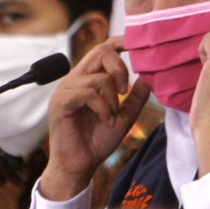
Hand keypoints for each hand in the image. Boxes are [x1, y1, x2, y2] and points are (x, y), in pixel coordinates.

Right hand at [38, 36, 150, 201]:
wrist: (79, 166)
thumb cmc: (97, 141)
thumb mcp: (124, 117)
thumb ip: (135, 98)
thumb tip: (149, 77)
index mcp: (87, 78)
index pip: (102, 48)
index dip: (120, 42)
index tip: (136, 45)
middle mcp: (75, 79)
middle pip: (100, 52)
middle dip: (120, 69)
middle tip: (125, 92)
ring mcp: (66, 90)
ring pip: (98, 77)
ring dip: (112, 99)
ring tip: (110, 117)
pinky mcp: (61, 103)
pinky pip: (87, 92)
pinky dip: (102, 107)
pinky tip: (105, 120)